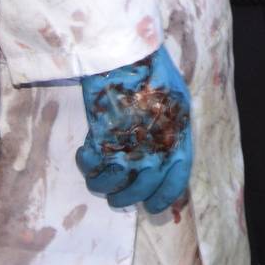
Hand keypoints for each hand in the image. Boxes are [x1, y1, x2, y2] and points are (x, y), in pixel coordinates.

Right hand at [76, 47, 191, 213]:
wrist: (128, 58)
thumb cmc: (156, 73)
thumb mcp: (179, 102)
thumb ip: (173, 131)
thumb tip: (165, 150)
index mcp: (177, 146)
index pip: (172, 187)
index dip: (160, 200)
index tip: (149, 206)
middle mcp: (154, 156)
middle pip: (138, 193)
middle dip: (124, 198)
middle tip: (116, 195)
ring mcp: (127, 153)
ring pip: (109, 186)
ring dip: (101, 184)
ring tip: (97, 176)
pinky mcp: (101, 145)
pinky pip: (90, 167)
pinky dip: (85, 164)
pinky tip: (85, 152)